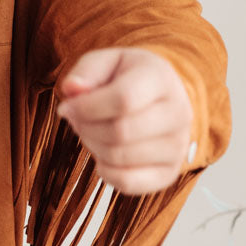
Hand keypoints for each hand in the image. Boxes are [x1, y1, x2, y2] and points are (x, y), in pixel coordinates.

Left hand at [55, 47, 195, 193]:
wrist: (160, 98)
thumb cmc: (126, 78)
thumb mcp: (105, 62)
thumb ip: (86, 72)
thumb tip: (73, 89)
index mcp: (161, 79)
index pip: (123, 99)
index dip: (86, 107)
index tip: (68, 107)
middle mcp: (178, 113)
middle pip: (120, 132)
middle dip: (86, 128)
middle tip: (77, 120)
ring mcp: (177, 146)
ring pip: (120, 158)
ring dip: (93, 146)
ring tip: (91, 132)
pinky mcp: (169, 172)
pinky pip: (127, 183)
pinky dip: (105, 171)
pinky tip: (103, 154)